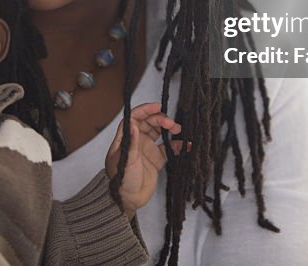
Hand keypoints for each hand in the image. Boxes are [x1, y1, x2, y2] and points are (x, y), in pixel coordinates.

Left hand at [105, 102, 181, 217]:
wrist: (128, 200)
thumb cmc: (122, 180)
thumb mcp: (126, 161)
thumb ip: (131, 143)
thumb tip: (134, 124)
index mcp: (126, 138)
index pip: (134, 118)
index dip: (145, 110)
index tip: (158, 106)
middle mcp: (137, 141)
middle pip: (149, 123)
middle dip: (161, 119)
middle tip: (172, 124)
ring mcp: (147, 149)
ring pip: (159, 133)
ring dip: (169, 129)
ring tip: (179, 130)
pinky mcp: (156, 160)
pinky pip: (168, 148)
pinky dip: (177, 145)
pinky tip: (186, 144)